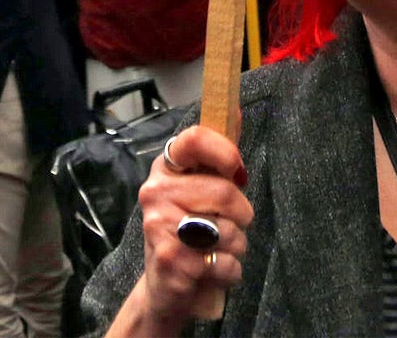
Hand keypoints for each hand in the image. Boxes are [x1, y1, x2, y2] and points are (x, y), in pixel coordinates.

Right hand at [134, 126, 251, 328]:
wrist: (164, 289)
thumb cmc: (190, 232)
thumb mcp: (202, 189)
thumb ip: (219, 155)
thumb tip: (235, 107)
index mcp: (165, 168)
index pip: (194, 139)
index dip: (224, 151)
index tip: (237, 171)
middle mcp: (155, 192)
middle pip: (224, 192)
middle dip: (241, 215)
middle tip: (228, 226)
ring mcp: (158, 227)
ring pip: (229, 230)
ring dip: (236, 246)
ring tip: (217, 249)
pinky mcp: (170, 261)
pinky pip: (224, 261)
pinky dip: (229, 271)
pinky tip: (212, 271)